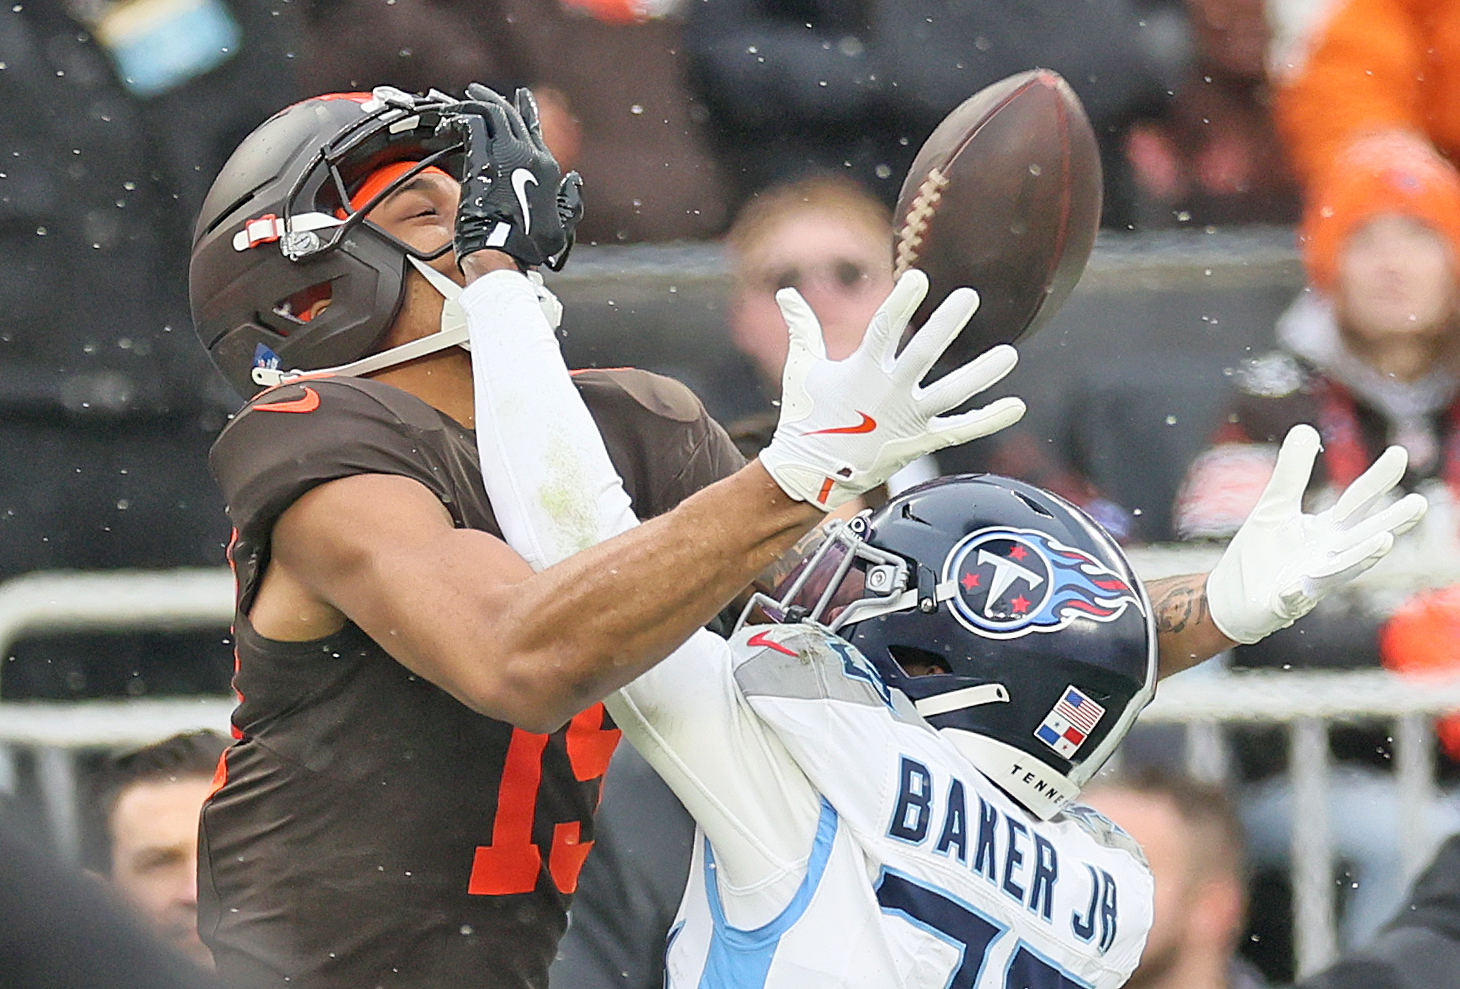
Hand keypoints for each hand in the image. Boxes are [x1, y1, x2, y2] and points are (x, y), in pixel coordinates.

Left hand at [437, 84, 582, 268]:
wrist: (504, 250)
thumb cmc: (529, 245)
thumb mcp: (564, 224)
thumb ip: (571, 200)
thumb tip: (574, 181)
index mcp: (548, 168)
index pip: (535, 129)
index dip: (525, 110)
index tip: (518, 97)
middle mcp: (529, 155)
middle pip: (510, 114)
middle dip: (492, 100)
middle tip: (477, 93)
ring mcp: (506, 154)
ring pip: (490, 114)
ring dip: (472, 105)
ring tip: (459, 103)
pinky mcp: (482, 159)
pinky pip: (471, 125)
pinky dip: (459, 118)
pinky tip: (449, 121)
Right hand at [758, 269, 1025, 509]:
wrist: (810, 475)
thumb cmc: (805, 418)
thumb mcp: (800, 370)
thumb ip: (802, 329)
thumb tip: (785, 293)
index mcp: (860, 370)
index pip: (884, 328)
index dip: (901, 302)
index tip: (919, 278)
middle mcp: (888, 393)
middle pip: (923, 354)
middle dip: (946, 325)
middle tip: (969, 297)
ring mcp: (906, 419)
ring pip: (951, 394)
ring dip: (982, 375)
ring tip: (1009, 354)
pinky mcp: (918, 443)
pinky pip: (959, 431)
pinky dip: (988, 419)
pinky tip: (1016, 405)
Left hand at [1206, 424, 1427, 643]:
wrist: (1232, 597)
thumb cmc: (1260, 553)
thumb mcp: (1274, 506)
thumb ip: (1291, 472)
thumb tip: (1306, 428)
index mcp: (1327, 532)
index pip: (1357, 502)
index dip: (1377, 479)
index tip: (1398, 452)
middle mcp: (1327, 556)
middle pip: (1363, 536)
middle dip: (1390, 522)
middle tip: (1419, 502)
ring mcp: (1309, 582)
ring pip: (1341, 570)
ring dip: (1361, 557)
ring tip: (1384, 543)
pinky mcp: (1283, 603)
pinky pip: (1292, 598)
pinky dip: (1296, 592)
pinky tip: (1297, 586)